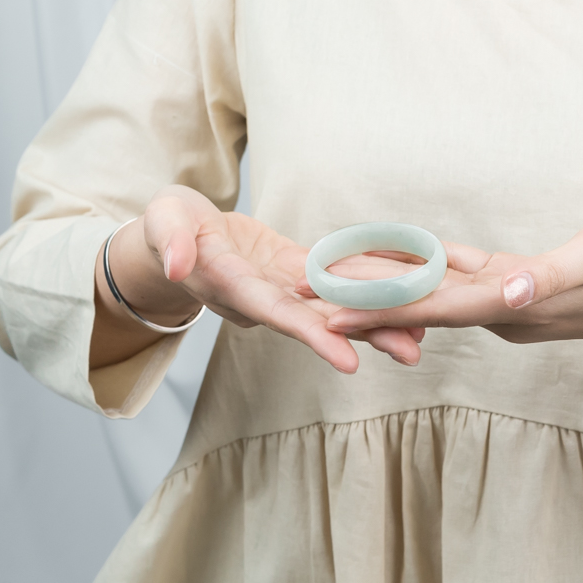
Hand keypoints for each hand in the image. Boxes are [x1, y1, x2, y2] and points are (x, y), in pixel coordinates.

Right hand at [93, 185, 423, 371]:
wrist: (181, 235)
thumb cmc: (167, 227)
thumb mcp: (161, 223)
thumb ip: (171, 242)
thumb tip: (181, 265)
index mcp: (234, 288)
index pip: (277, 315)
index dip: (312, 335)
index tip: (349, 359)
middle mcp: (266, 298)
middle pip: (318, 322)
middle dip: (364, 336)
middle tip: (412, 352)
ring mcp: (285, 288)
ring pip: (334, 307)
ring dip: (376, 320)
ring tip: (421, 335)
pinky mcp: (297, 271)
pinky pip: (336, 280)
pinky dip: (366, 287)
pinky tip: (402, 292)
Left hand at [313, 224, 582, 403]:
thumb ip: (554, 275)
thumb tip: (510, 292)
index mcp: (513, 304)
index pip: (431, 309)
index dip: (377, 312)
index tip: (326, 319)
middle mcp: (500, 310)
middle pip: (417, 307)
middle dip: (359, 306)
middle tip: (301, 302)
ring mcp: (506, 302)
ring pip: (432, 291)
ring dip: (383, 289)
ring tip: (331, 284)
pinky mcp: (516, 288)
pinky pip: (458, 277)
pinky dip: (424, 269)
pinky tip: (399, 261)